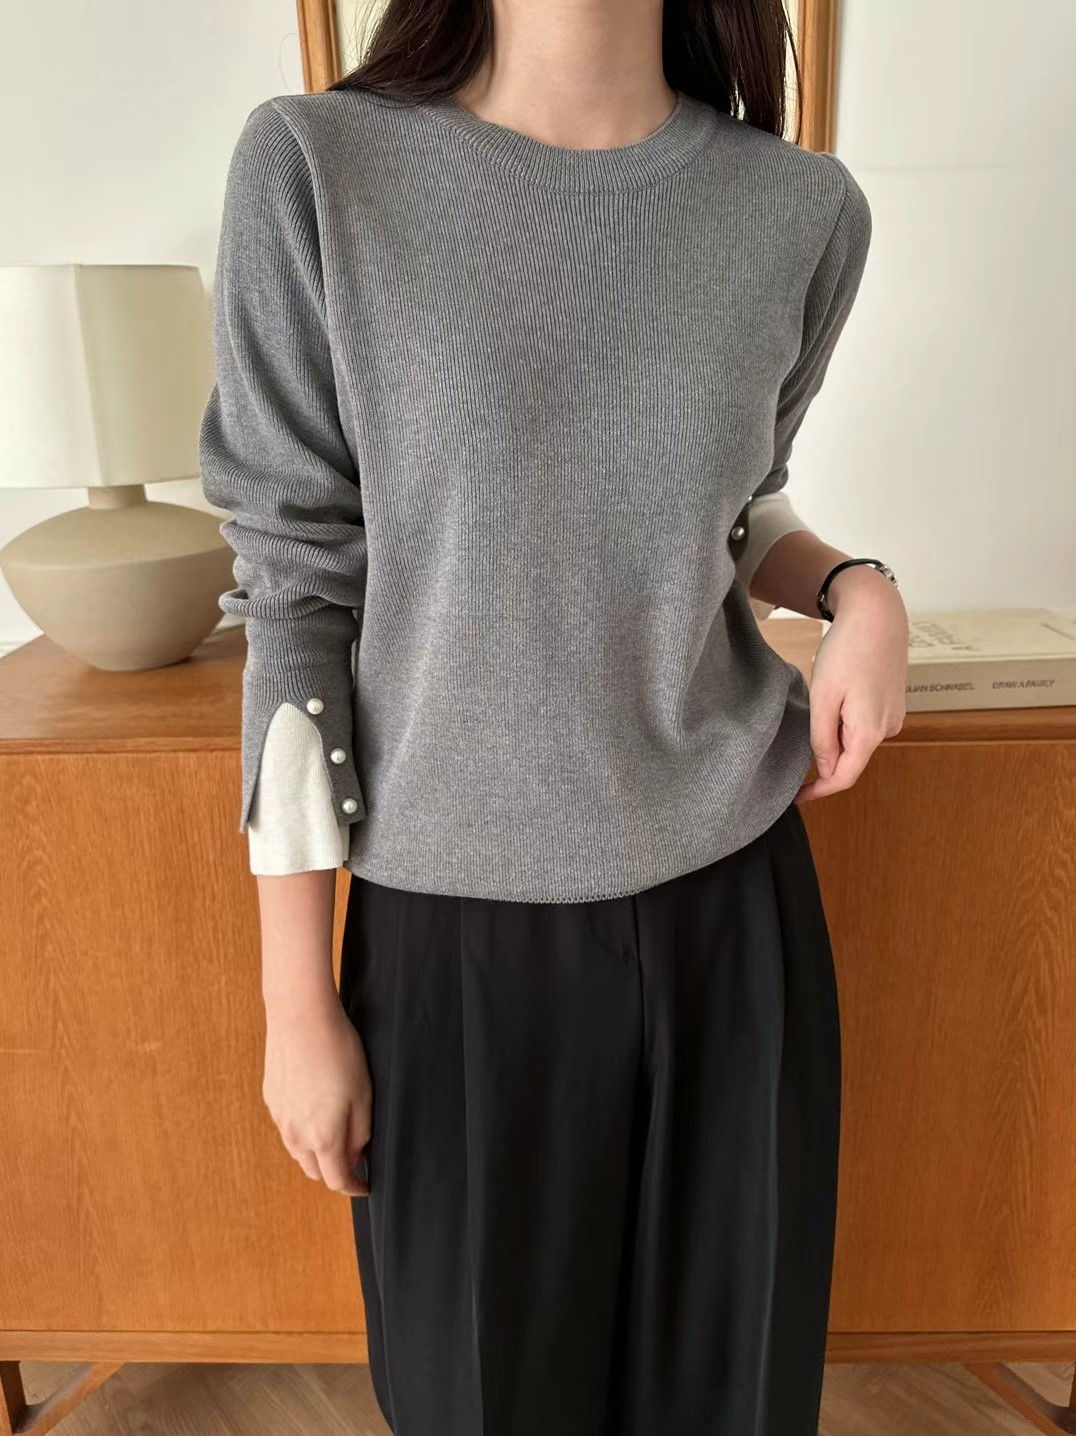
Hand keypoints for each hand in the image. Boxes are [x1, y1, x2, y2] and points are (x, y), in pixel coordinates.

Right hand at [262, 992, 372, 1197]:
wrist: (301, 1019)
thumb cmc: (338, 1053)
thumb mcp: (364, 1095)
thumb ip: (360, 1133)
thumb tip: (356, 1155)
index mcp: (323, 1138)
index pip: (337, 1180)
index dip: (354, 1187)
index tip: (365, 1186)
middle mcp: (296, 1135)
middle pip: (314, 1170)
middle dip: (334, 1170)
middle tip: (354, 1158)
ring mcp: (280, 1118)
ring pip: (298, 1151)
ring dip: (316, 1152)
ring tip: (336, 1133)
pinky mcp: (271, 1099)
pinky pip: (288, 1127)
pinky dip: (302, 1130)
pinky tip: (315, 1108)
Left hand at [795, 566, 907, 802]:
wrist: (877, 612)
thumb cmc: (848, 650)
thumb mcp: (824, 697)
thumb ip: (823, 739)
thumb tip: (826, 771)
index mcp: (870, 732)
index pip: (843, 778)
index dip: (818, 791)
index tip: (795, 797)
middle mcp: (888, 728)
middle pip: (850, 759)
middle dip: (824, 760)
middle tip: (796, 743)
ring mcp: (893, 715)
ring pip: (857, 741)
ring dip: (834, 736)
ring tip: (818, 706)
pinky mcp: (892, 702)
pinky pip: (864, 725)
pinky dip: (846, 723)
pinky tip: (835, 698)